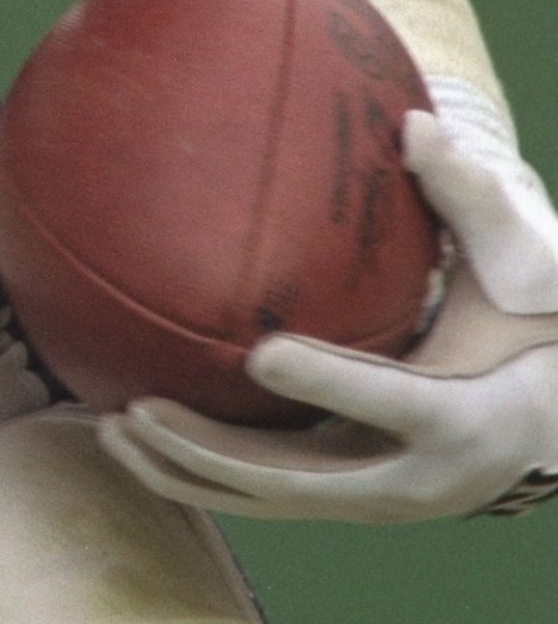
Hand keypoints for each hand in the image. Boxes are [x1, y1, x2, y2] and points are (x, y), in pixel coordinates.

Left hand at [96, 110, 557, 522]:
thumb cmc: (540, 324)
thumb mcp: (525, 265)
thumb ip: (470, 197)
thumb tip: (413, 123)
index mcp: (465, 418)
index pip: (392, 403)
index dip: (328, 382)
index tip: (259, 353)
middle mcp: (416, 480)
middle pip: (301, 479)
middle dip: (214, 450)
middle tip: (140, 406)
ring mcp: (378, 501)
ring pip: (270, 500)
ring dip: (186, 471)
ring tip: (109, 426)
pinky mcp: (349, 498)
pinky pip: (267, 495)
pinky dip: (202, 473)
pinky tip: (135, 435)